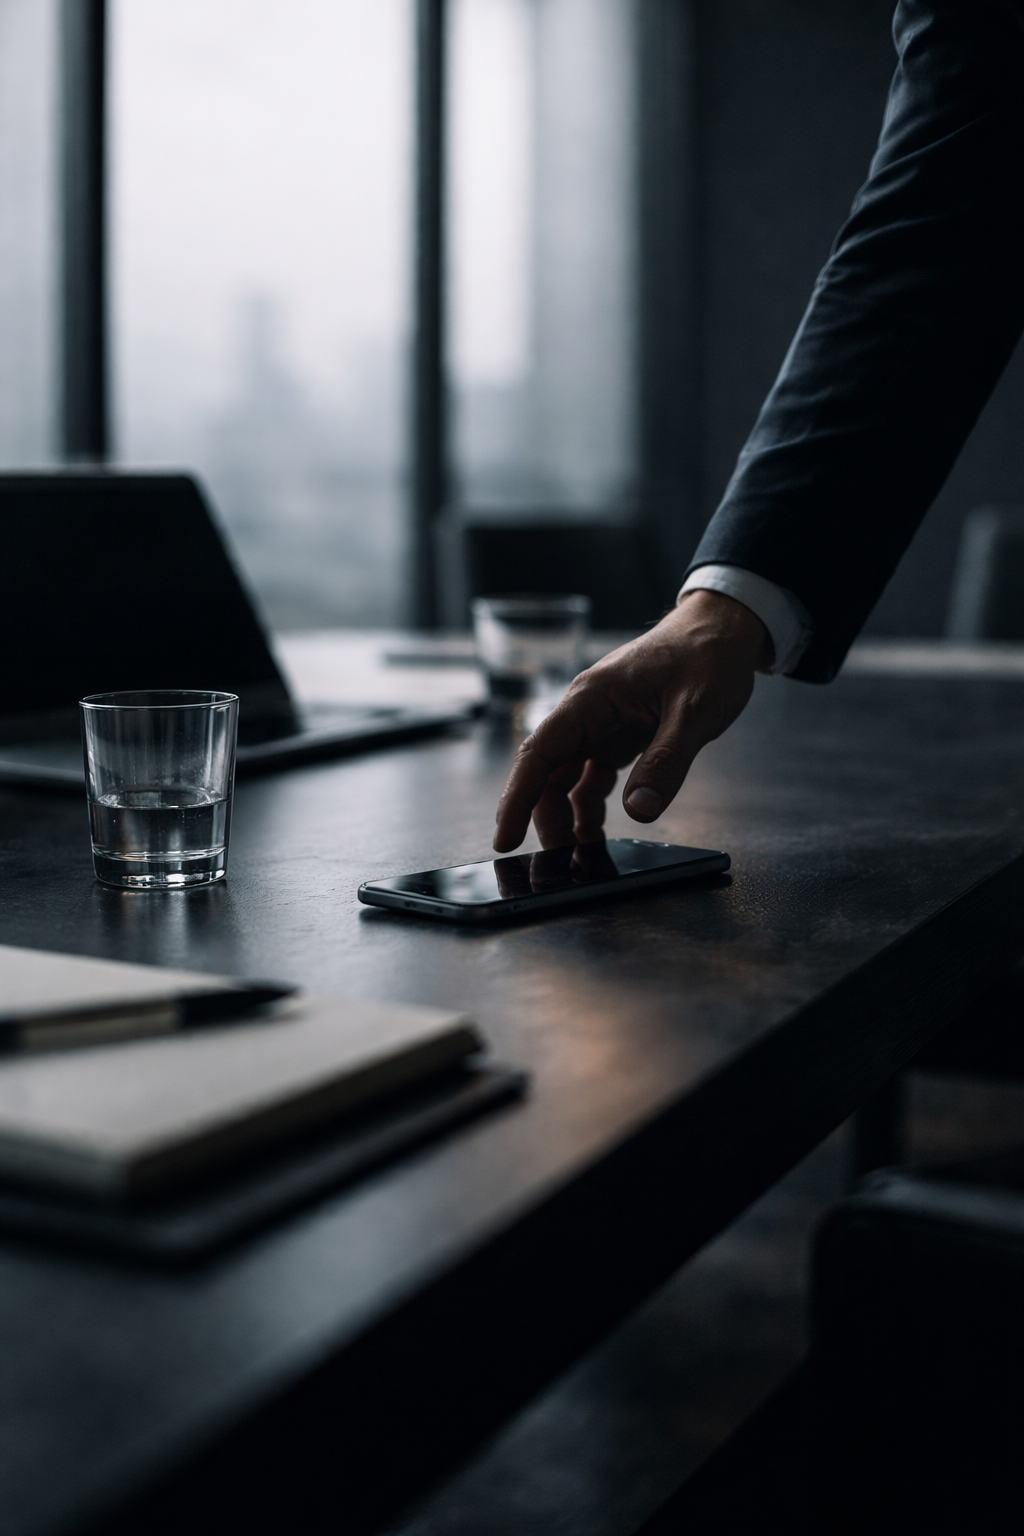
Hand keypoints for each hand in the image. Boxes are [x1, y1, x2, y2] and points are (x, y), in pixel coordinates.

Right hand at [493, 589, 773, 851]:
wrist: (723, 629)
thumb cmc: (706, 655)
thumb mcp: (694, 713)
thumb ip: (666, 763)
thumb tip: (640, 811)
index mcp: (591, 699)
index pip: (539, 754)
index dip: (518, 799)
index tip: (505, 837)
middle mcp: (586, 713)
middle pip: (547, 773)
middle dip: (544, 818)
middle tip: (556, 861)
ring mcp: (600, 725)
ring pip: (565, 778)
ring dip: (567, 816)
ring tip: (577, 855)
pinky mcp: (617, 735)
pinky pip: (590, 776)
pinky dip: (589, 806)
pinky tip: (595, 831)